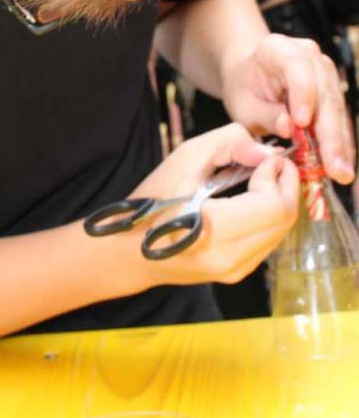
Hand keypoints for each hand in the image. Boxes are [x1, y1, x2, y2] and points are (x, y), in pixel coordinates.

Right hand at [105, 124, 298, 290]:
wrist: (130, 250)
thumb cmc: (152, 201)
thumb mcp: (184, 158)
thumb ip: (229, 143)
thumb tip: (268, 153)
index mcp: (211, 230)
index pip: (273, 206)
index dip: (279, 176)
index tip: (268, 158)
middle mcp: (228, 258)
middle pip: (285, 220)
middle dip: (287, 186)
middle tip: (275, 164)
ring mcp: (234, 270)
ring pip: (282, 232)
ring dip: (281, 201)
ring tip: (264, 180)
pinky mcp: (236, 273)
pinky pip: (269, 242)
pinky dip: (270, 218)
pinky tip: (254, 202)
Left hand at [221, 32, 354, 183]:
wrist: (249, 75)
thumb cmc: (244, 87)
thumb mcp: (242, 104)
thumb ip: (265, 114)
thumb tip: (289, 128)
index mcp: (278, 49)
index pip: (297, 68)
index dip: (303, 95)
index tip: (303, 122)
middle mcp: (308, 54)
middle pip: (324, 93)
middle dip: (329, 133)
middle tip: (333, 166)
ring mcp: (324, 70)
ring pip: (336, 107)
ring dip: (339, 142)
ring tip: (341, 172)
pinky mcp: (331, 88)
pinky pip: (337, 116)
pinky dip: (338, 141)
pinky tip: (340, 163)